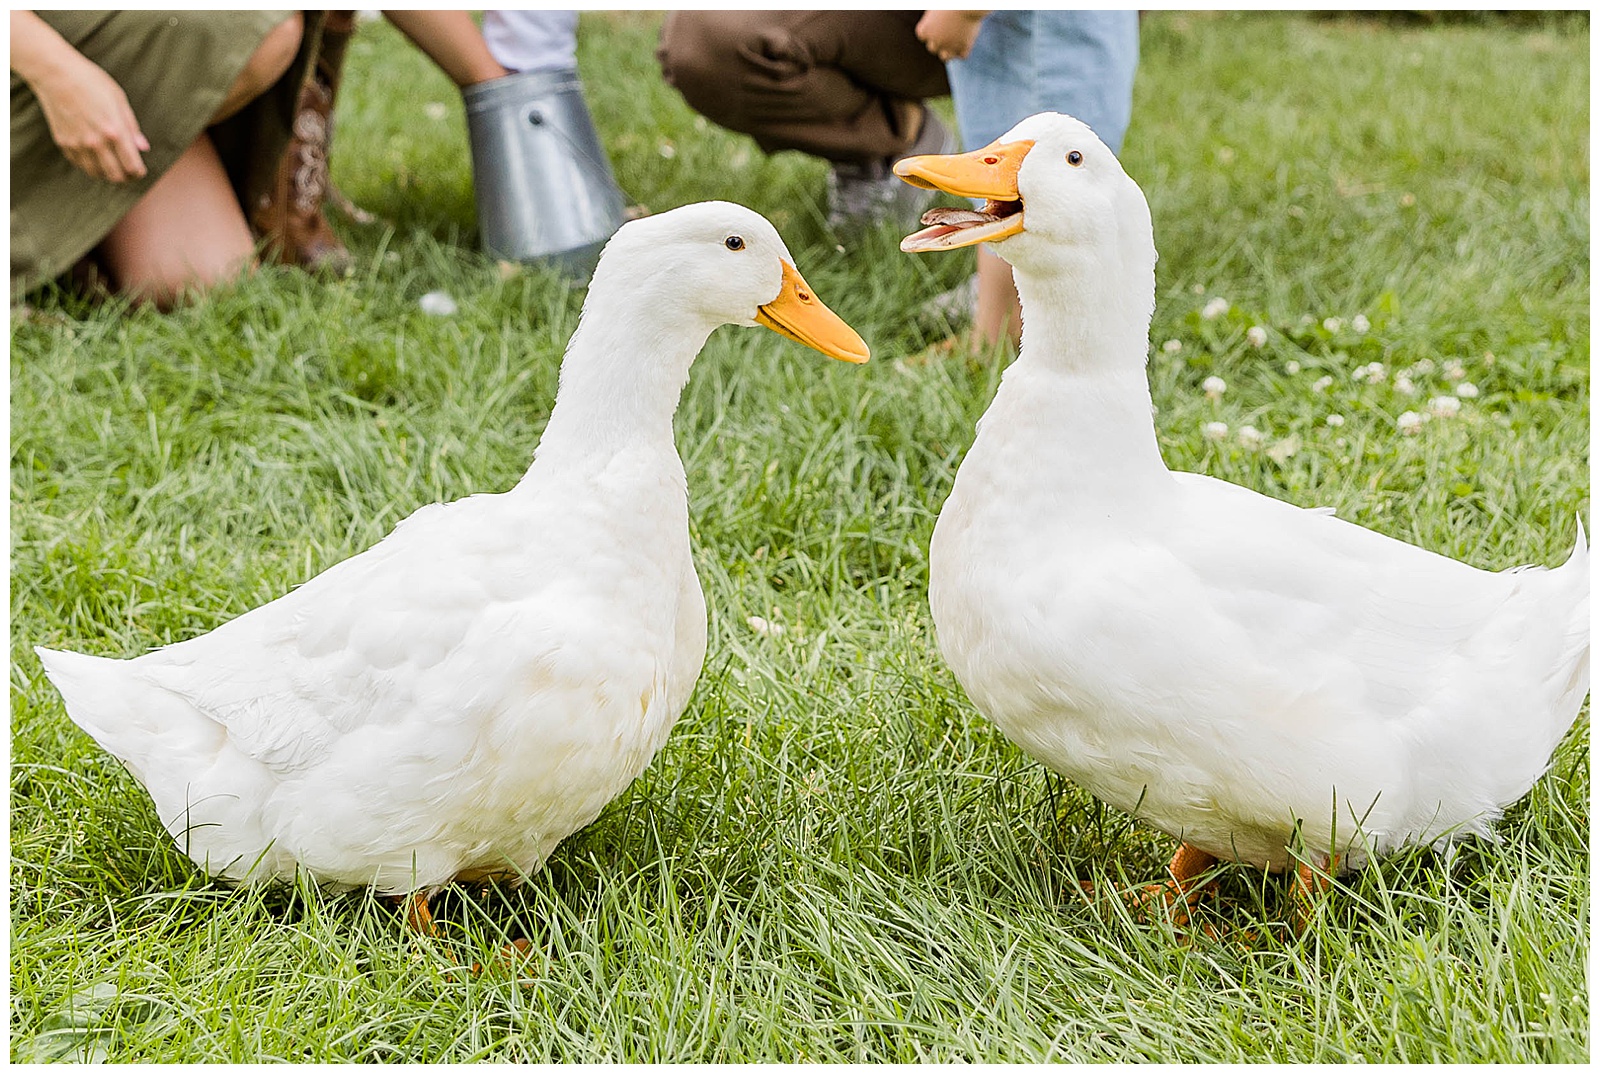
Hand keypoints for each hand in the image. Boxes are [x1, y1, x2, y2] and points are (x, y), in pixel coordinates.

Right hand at [30, 52, 149, 182]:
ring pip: (96, 173)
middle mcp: (96, 142)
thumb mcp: (119, 100)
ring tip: (113, 167)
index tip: (140, 170)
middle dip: (126, 177)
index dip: (139, 172)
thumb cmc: (91, 82)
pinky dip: (90, 165)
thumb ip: (132, 127)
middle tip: (129, 173)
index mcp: (114, 131)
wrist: (55, 74)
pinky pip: (80, 164)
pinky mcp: (63, 142)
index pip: (132, 166)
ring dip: (107, 174)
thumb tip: (143, 148)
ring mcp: (77, 144)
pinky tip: (95, 158)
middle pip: (115, 176)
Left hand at [916, 10, 986, 62]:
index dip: (931, 29)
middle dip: (939, 39)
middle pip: (932, 47)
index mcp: (924, 30)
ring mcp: (949, 47)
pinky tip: (968, 38)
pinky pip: (962, 55)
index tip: (940, 19)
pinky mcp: (964, 49)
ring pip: (945, 57)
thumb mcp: (938, 7)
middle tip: (950, 26)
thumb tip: (934, 22)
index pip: (923, 36)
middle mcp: (934, 42)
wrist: (967, 4)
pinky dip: (965, 49)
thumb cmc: (951, 2)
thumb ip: (933, 18)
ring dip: (949, 50)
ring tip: (956, 38)